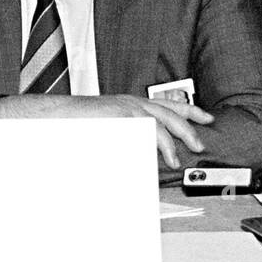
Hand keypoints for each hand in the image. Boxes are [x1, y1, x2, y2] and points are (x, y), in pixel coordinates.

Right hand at [0, 93, 210, 168]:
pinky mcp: (122, 117)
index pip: (167, 104)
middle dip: (188, 128)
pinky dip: (155, 146)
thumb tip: (143, 150)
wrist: (56, 114)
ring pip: (161, 123)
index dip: (189, 111)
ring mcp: (128, 108)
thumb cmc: (78, 121)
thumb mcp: (109, 125)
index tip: (204, 118)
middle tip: (199, 143)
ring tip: (175, 159)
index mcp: (130, 102)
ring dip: (171, 143)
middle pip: (171, 112)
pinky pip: (146, 132)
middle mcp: (132, 102)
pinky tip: (158, 157)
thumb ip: (128, 134)